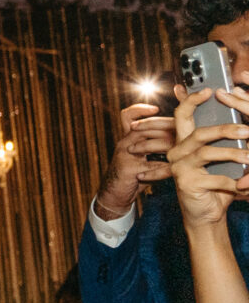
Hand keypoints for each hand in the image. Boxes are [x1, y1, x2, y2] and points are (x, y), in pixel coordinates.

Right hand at [95, 100, 175, 218]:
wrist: (115, 194)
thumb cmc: (136, 173)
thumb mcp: (143, 154)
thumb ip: (158, 142)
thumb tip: (184, 131)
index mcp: (128, 137)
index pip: (128, 116)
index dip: (140, 109)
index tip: (156, 108)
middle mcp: (125, 142)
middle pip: (145, 126)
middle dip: (167, 124)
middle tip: (185, 126)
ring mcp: (125, 155)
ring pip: (150, 142)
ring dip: (170, 144)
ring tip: (188, 144)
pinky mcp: (129, 169)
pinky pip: (153, 165)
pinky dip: (167, 167)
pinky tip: (180, 168)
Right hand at [168, 88, 248, 229]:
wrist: (206, 215)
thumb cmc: (217, 184)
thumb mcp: (222, 160)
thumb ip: (226, 142)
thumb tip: (242, 126)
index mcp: (184, 142)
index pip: (182, 115)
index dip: (191, 101)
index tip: (208, 90)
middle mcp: (177, 152)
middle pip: (199, 133)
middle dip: (225, 129)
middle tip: (248, 131)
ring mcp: (179, 168)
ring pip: (207, 153)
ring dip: (233, 154)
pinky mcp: (186, 184)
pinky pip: (216, 178)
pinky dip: (234, 182)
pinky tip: (243, 185)